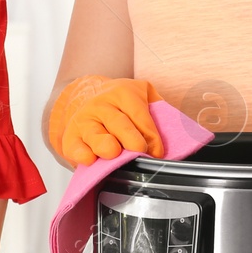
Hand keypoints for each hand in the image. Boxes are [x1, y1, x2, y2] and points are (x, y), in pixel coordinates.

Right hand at [48, 75, 164, 166]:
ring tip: (114, 152)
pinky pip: (75, 148)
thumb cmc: (118, 102)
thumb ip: (158, 108)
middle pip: (119, 124)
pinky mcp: (70, 138)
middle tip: (140, 151)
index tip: (157, 152)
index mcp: (122, 93)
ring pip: (96, 136)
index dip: (152, 137)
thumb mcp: (141, 94)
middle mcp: (101, 105)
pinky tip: (91, 159)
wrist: (82, 96)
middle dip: (131, 139)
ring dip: (106, 146)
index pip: (140, 116)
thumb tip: (181, 131)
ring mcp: (84, 121)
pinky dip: (82, 155)